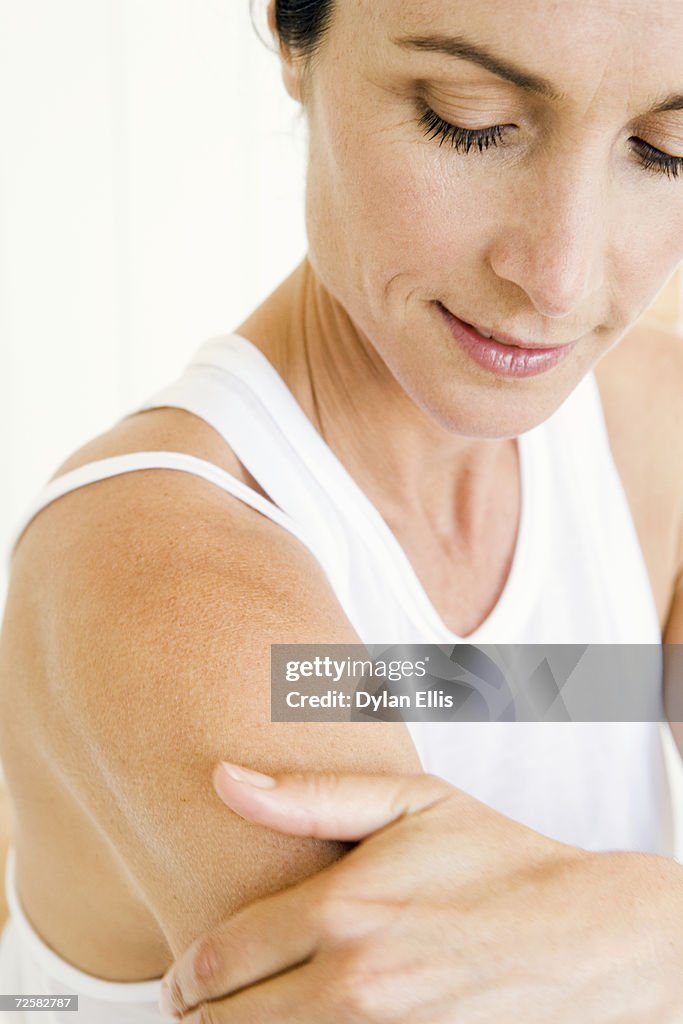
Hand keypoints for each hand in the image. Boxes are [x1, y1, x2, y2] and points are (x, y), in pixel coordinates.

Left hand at [160, 762, 682, 1021]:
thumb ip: (308, 794)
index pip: (219, 959)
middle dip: (200, 1015)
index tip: (185, 973)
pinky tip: (302, 1023)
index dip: (185, 972)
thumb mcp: (407, 801)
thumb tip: (224, 777)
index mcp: (342, 909)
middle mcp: (354, 981)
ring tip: (243, 1017)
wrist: (583, 935)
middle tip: (197, 1004)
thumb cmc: (493, 857)